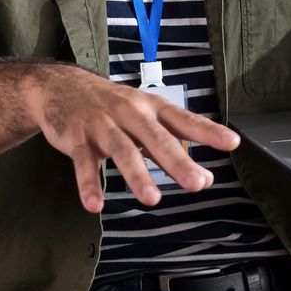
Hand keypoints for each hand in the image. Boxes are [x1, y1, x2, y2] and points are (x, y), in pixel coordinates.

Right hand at [24, 66, 240, 212]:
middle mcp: (129, 113)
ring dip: (137, 175)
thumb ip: (171, 146)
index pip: (183, 119)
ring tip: (152, 199)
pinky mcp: (77, 138)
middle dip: (177, 161)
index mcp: (150, 107)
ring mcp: (102, 125)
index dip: (207, 131)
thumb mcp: (143, 117)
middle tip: (197, 183)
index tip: (231, 143)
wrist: (59, 86)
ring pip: (122, 150)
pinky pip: (83, 163)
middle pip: (156, 138)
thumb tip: (205, 178)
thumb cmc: (110, 105)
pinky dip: (89, 184)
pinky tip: (95, 205)